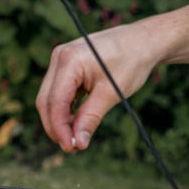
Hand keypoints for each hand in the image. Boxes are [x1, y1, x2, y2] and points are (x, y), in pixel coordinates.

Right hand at [36, 20, 158, 151]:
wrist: (142, 41)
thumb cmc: (131, 61)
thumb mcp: (112, 92)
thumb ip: (91, 117)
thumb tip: (79, 142)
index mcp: (69, 60)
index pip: (55, 101)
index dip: (59, 128)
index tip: (71, 147)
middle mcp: (59, 58)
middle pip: (46, 101)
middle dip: (56, 127)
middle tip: (72, 147)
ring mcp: (60, 61)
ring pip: (49, 99)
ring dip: (59, 120)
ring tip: (76, 137)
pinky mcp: (64, 66)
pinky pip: (57, 93)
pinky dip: (65, 110)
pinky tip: (76, 123)